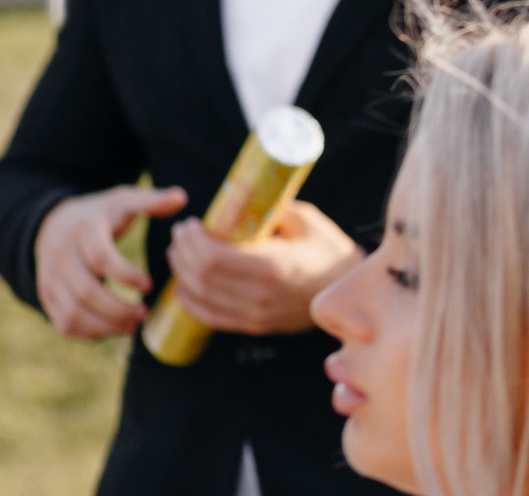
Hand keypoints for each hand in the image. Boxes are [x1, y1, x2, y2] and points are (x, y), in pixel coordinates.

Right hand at [34, 183, 185, 339]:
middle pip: (86, 292)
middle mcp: (61, 257)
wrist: (53, 225)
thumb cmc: (99, 214)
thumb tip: (182, 197)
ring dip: (104, 325)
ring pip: (72, 313)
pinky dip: (87, 333)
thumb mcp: (122, 200)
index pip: (101, 258)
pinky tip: (112, 330)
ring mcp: (50, 279)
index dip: (127, 274)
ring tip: (133, 325)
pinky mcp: (47, 296)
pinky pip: (63, 323)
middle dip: (118, 308)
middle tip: (144, 313)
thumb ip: (152, 200)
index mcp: (84, 231)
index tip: (150, 285)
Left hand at [165, 199, 363, 337]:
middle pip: (202, 278)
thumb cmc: (329, 248)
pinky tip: (182, 287)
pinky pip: (211, 317)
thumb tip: (237, 203)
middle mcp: (260, 295)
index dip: (192, 241)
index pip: (213, 258)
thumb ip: (270, 212)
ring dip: (182, 274)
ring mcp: (256, 314)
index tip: (190, 224)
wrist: (348, 287)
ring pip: (201, 298)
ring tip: (179, 253)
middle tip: (181, 234)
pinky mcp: (254, 325)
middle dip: (183, 253)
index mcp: (273, 265)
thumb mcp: (304, 220)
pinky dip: (190, 302)